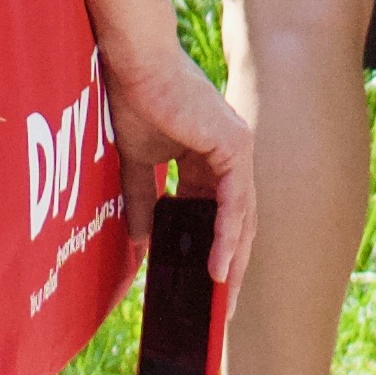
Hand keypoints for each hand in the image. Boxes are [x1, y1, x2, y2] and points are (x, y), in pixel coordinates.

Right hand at [102, 40, 259, 284]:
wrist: (135, 65)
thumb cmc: (135, 101)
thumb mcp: (137, 163)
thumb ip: (142, 200)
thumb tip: (139, 241)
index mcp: (209, 157)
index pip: (218, 213)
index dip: (212, 250)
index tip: (202, 288)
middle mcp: (231, 153)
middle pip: (237, 221)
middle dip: (230, 267)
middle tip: (220, 309)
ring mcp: (237, 149)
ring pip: (241, 218)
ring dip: (233, 262)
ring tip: (222, 300)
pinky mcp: (234, 146)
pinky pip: (234, 204)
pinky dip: (227, 238)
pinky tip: (219, 269)